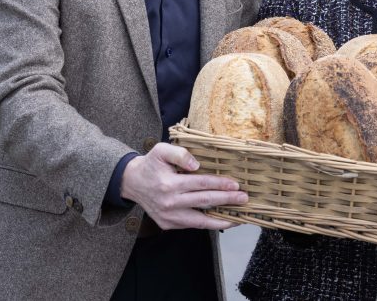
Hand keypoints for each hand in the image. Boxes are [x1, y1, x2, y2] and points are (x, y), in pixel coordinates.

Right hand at [121, 142, 247, 229]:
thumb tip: (196, 164)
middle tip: (244, 198)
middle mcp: (169, 203)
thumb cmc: (151, 164)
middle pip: (204, 201)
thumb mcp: (160, 150)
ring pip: (199, 221)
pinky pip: (192, 225)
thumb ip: (179, 153)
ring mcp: (168, 216)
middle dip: (226, 200)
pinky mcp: (168, 224)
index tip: (236, 184)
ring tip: (238, 217)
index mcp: (169, 184)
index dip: (220, 184)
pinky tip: (221, 219)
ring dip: (221, 219)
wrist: (132, 183)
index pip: (201, 184)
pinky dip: (208, 224)